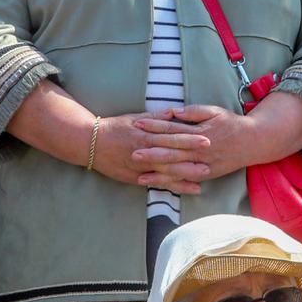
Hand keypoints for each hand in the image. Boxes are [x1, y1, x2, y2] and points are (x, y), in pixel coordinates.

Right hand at [86, 111, 209, 190]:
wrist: (90, 143)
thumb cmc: (114, 128)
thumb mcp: (135, 118)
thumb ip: (157, 117)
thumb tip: (175, 112)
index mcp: (146, 133)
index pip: (172, 135)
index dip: (190, 137)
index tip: (207, 137)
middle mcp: (145, 149)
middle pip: (172, 153)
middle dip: (192, 155)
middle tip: (211, 156)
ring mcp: (141, 165)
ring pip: (167, 170)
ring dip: (187, 172)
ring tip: (204, 174)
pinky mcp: (137, 177)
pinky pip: (159, 182)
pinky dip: (175, 186)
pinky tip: (189, 188)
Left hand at [133, 104, 255, 188]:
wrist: (253, 142)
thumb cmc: (232, 124)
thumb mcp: (214, 111)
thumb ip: (194, 111)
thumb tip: (175, 111)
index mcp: (199, 132)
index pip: (172, 128)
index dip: (154, 126)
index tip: (138, 123)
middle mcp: (199, 149)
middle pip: (171, 151)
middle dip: (151, 152)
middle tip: (132, 152)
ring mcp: (202, 163)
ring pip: (176, 168)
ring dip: (157, 172)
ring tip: (139, 173)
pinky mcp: (205, 174)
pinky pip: (185, 179)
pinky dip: (171, 182)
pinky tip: (157, 184)